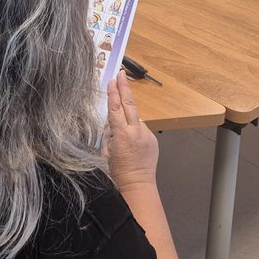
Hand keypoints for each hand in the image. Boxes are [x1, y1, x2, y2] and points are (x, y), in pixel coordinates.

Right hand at [105, 70, 158, 192]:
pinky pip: (141, 128)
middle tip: (121, 73)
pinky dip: (135, 130)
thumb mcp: (105, 151)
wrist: (137, 185)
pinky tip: (131, 143)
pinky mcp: (153, 139)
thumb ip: (109, 134)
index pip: (116, 108)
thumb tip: (111, 122)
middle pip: (129, 104)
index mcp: (122, 134)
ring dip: (128, 117)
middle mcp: (136, 131)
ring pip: (136, 117)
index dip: (113, 92)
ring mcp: (147, 134)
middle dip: (125, 87)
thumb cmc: (117, 172)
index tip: (112, 80)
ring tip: (122, 132)